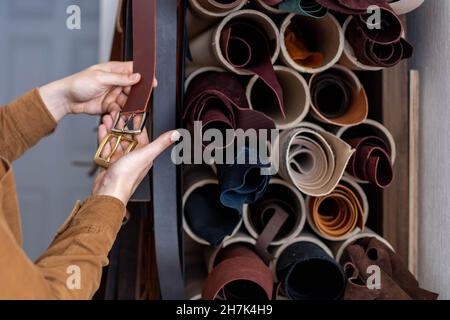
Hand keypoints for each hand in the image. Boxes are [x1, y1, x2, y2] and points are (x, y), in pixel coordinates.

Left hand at [39, 62, 153, 120]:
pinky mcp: (110, 106)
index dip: (144, 75)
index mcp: (114, 70)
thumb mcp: (100, 78)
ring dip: (129, 106)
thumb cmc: (79, 83)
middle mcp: (116, 82)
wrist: (66, 99)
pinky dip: (120, 113)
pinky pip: (120, 110)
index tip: (152, 82)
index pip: (133, 70)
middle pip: (134, 87)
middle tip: (140, 100)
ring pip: (128, 100)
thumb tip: (137, 77)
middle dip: (137, 94)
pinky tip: (117, 114)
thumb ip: (120, 78)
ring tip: (129, 110)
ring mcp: (114, 94)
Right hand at [92, 118, 180, 204]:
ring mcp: (120, 161)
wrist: (109, 191)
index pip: (141, 134)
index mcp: (144, 154)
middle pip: (127, 136)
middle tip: (116, 112)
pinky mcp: (108, 164)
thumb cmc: (127, 176)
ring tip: (107, 117)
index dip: (136, 122)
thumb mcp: (146, 154)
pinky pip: (106, 148)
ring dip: (111, 128)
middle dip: (121, 124)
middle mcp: (133, 157)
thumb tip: (176, 134)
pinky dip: (104, 138)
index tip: (132, 111)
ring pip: (116, 140)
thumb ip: (161, 143)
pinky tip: (102, 129)